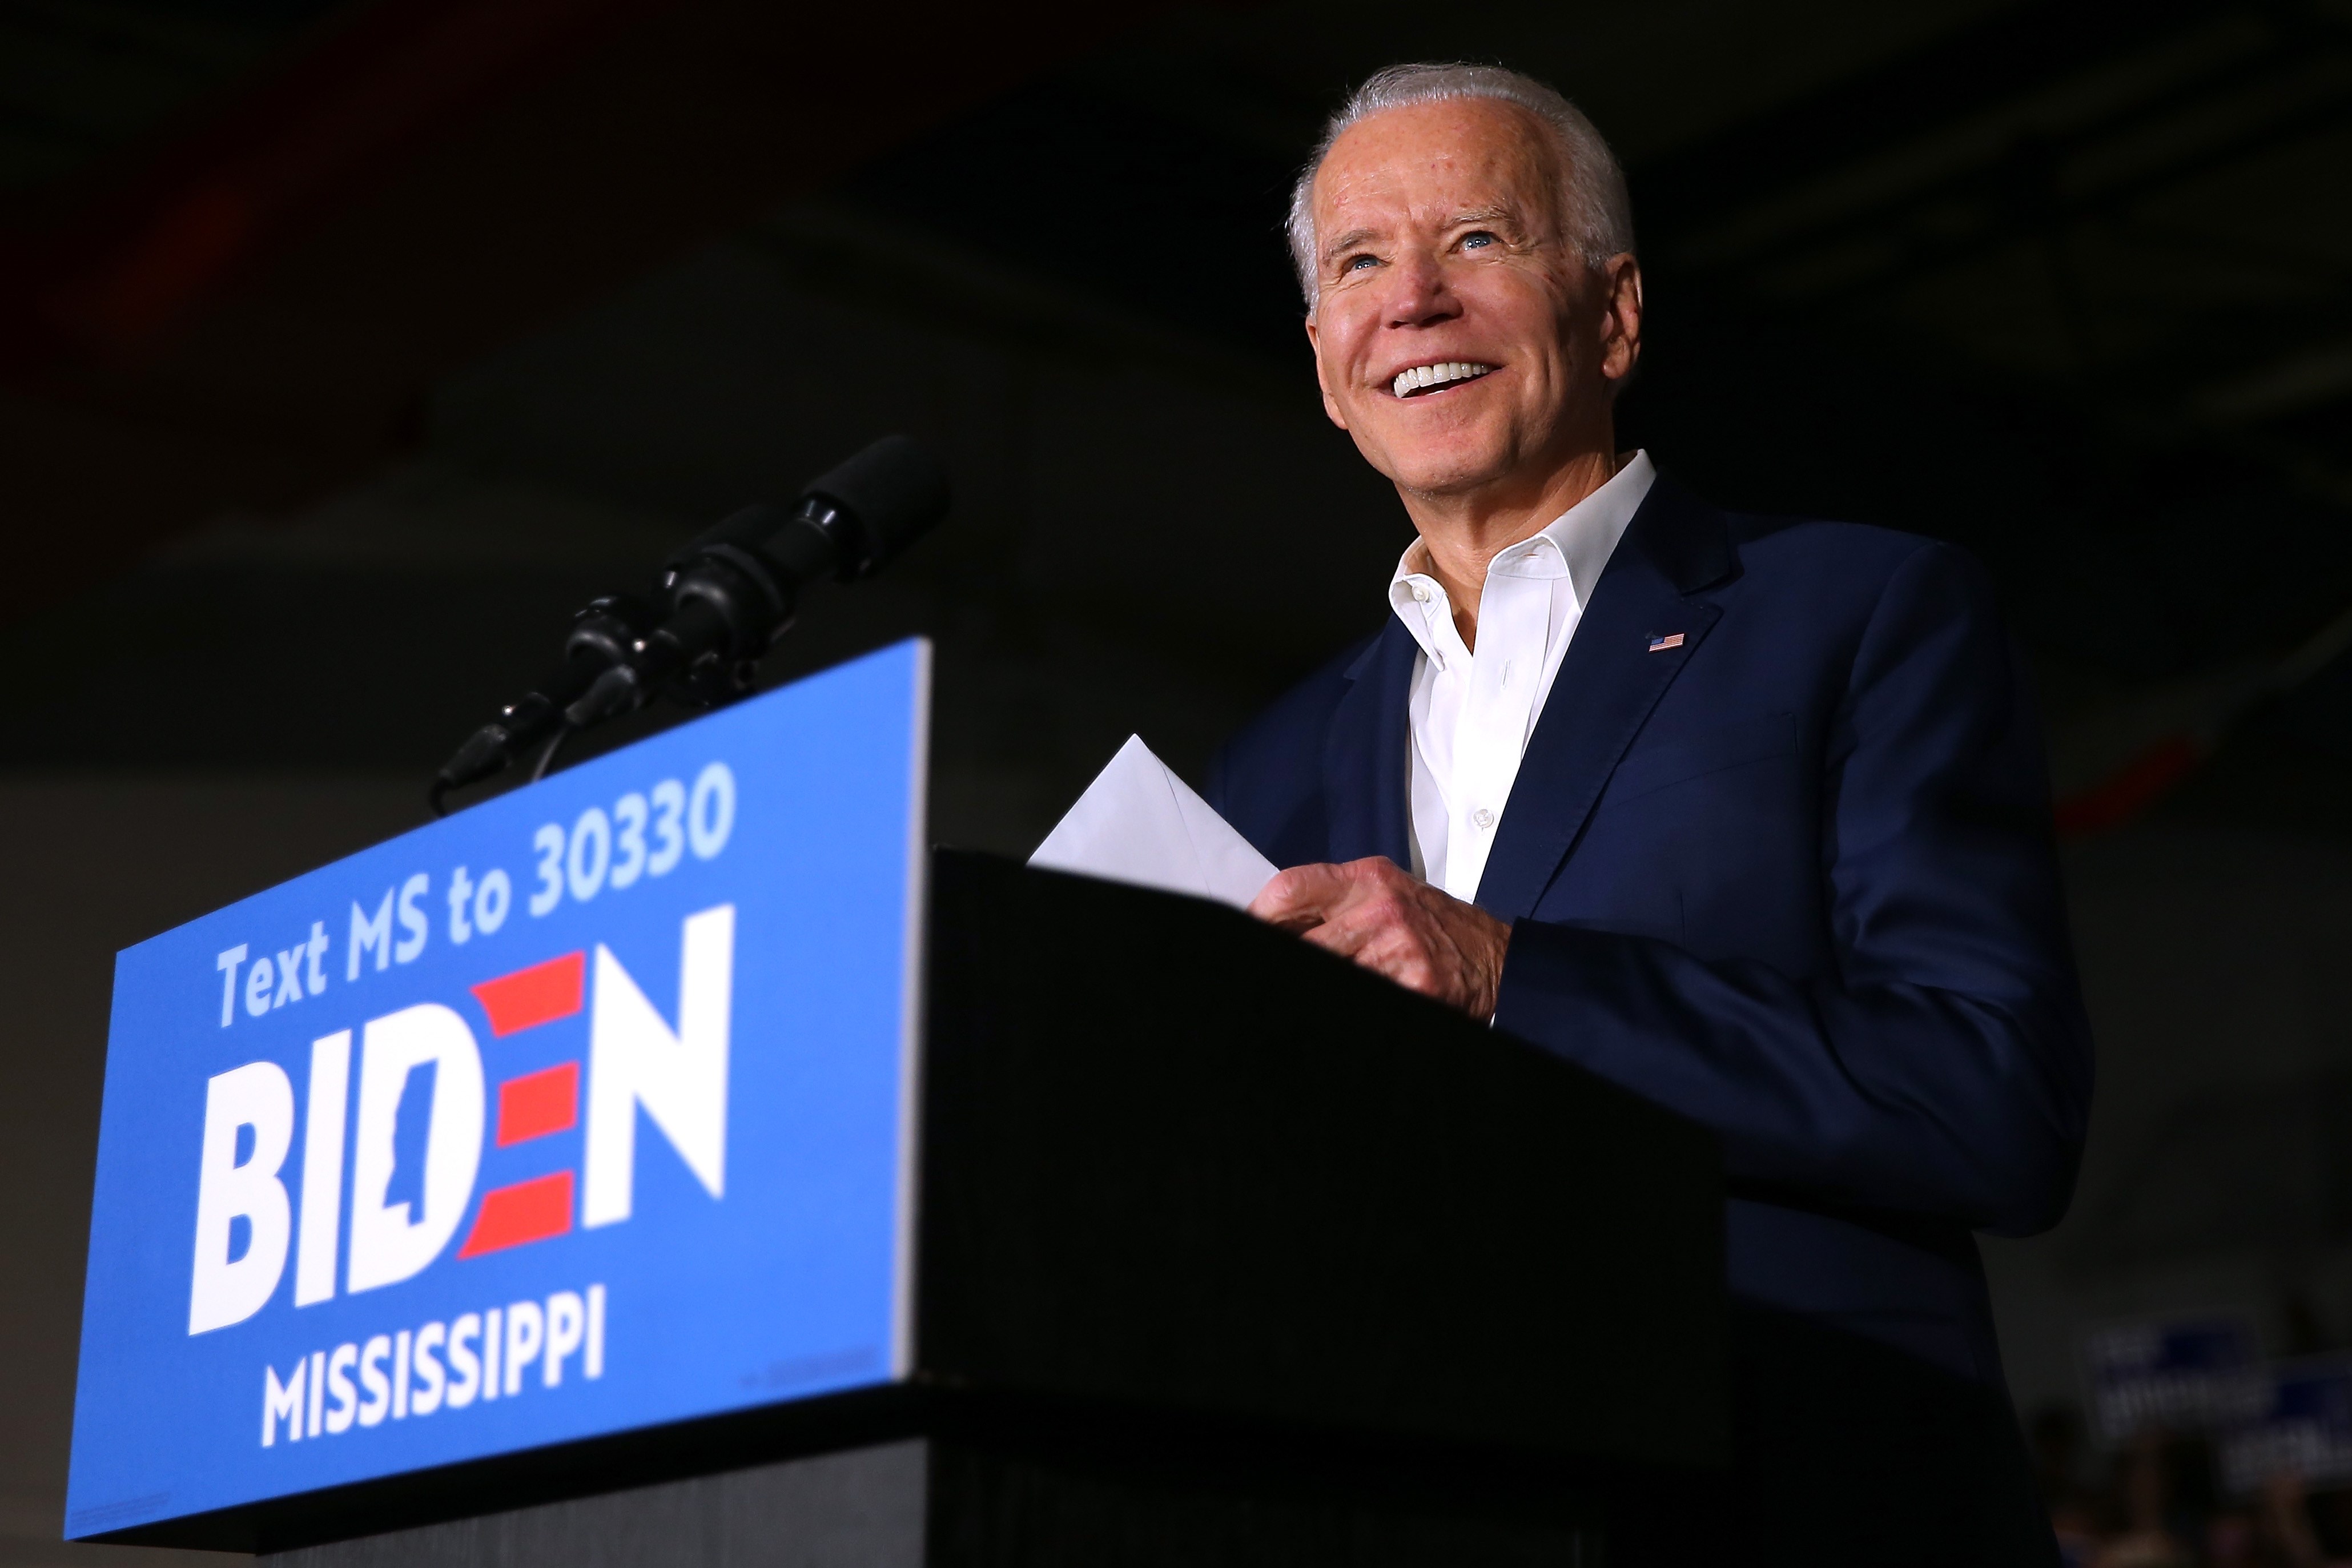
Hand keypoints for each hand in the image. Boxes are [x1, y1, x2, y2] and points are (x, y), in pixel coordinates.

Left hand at [1248, 856, 1510, 1018]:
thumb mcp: (1386, 895)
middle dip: (1287, 958)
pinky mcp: (1415, 985)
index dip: (1259, 916)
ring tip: (1336, 977)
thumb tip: (1274, 925)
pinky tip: (1370, 992)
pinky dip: (1358, 997)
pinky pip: (1363, 994)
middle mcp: (1380, 908)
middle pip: (1302, 941)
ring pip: (1328, 970)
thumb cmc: (1435, 927)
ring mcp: (1397, 948)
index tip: (1249, 931)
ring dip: (1325, 979)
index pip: (1289, 888)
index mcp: (1367, 879)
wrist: (1500, 958)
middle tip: (1270, 973)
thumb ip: (1336, 903)